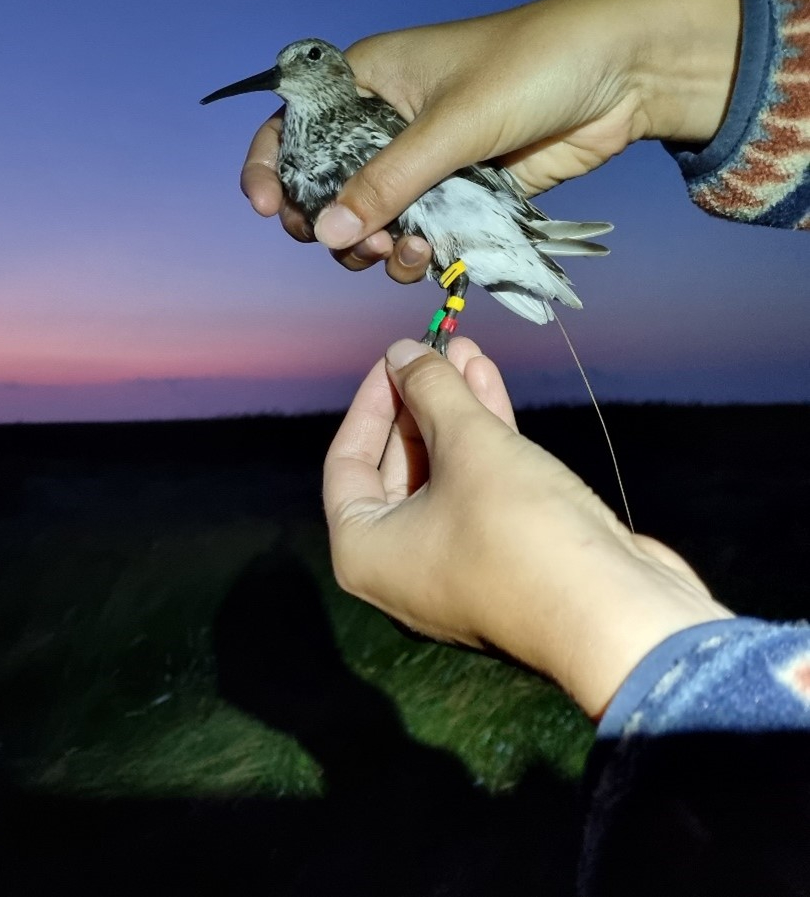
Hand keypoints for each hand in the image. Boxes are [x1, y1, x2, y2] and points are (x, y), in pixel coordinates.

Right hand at [242, 0, 740, 281]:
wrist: (627, 73)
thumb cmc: (534, 65)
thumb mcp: (452, 123)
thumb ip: (388, 181)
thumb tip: (326, 232)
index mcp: (367, 79)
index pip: (293, 125)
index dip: (271, 167)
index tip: (271, 209)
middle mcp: (384, 120)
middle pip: (325, 186)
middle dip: (332, 223)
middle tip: (358, 244)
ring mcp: (422, 159)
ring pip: (371, 219)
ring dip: (376, 247)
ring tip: (406, 253)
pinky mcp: (459, 191)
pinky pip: (416, 232)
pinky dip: (415, 253)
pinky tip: (433, 258)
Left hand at [324, 337, 733, 716]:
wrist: (617, 618)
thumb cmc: (522, 530)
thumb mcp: (469, 445)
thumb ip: (429, 390)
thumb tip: (401, 351)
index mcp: (364, 552)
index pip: (346, 463)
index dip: (370, 403)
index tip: (393, 358)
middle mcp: (399, 566)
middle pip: (396, 467)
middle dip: (419, 401)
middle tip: (437, 347)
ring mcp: (453, 566)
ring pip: (444, 474)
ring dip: (456, 412)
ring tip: (468, 351)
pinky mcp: (504, 559)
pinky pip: (481, 492)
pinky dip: (485, 442)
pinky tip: (491, 384)